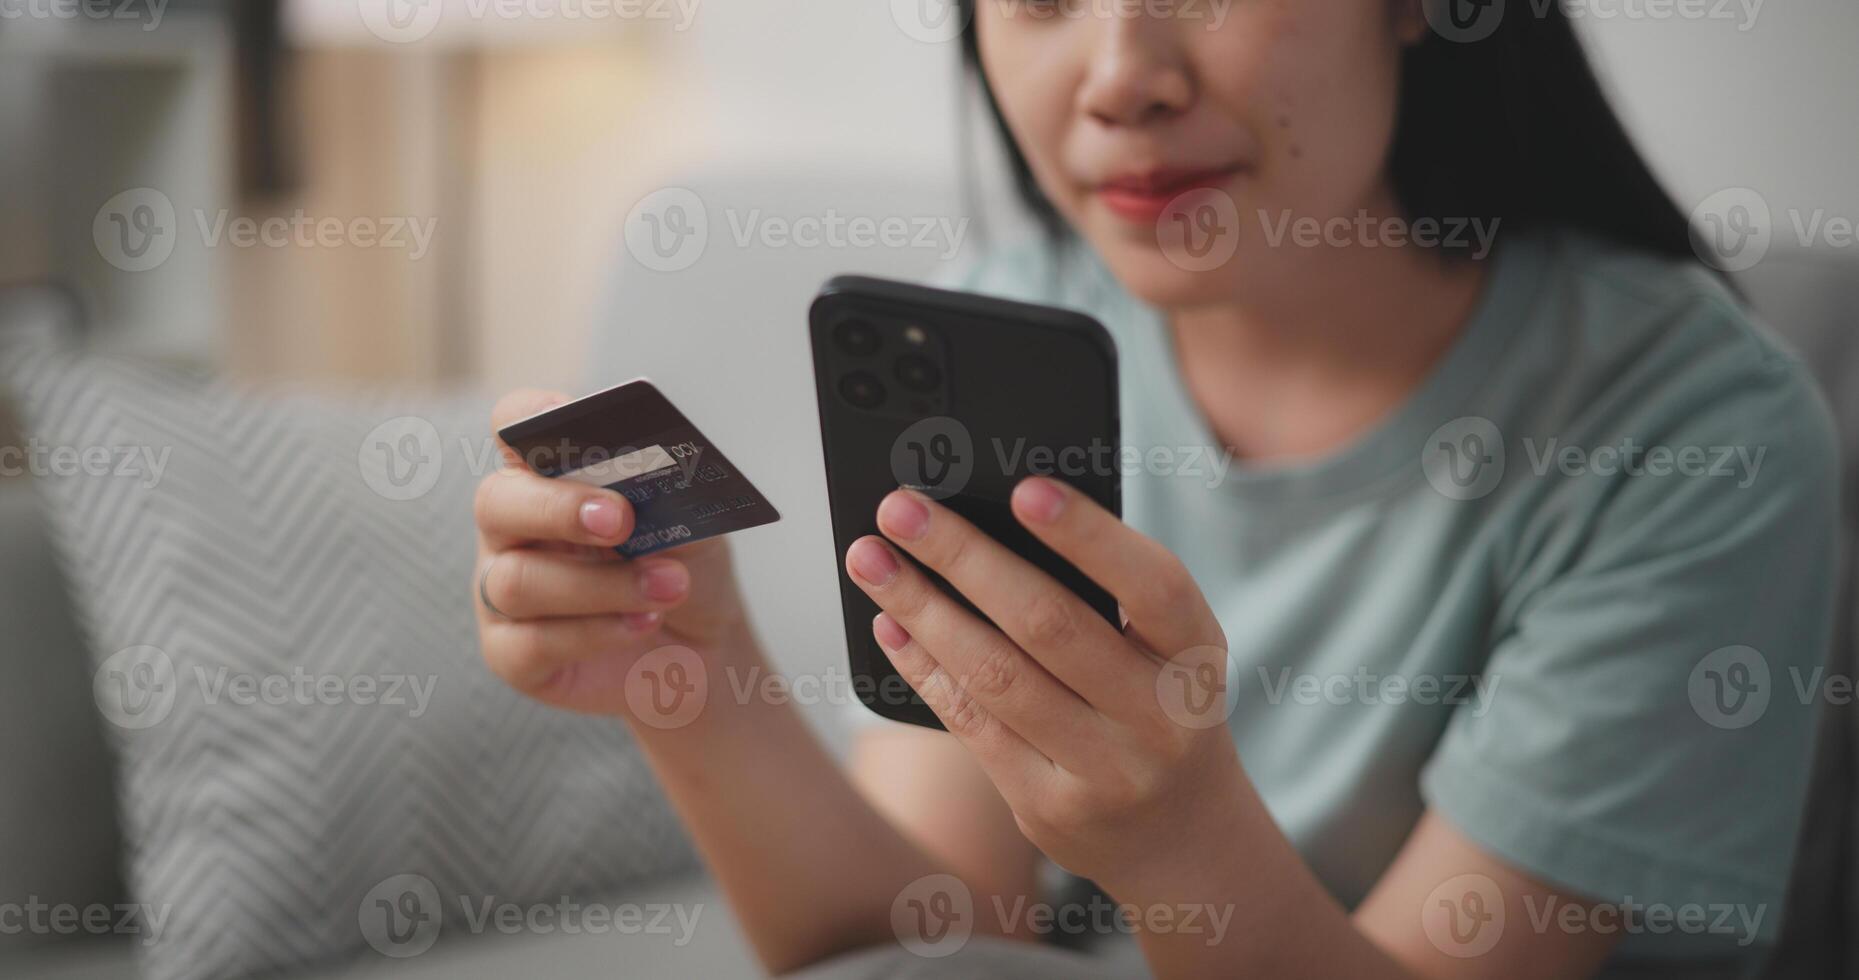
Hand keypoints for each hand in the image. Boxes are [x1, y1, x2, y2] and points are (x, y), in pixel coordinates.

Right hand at [474, 389, 751, 716]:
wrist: (705, 645)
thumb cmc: (686, 565)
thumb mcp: (691, 518)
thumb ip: (666, 491)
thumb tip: (649, 474)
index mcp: (547, 475)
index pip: (514, 427)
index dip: (529, 417)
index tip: (562, 414)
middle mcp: (511, 527)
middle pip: (496, 501)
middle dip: (559, 508)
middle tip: (622, 519)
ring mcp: (500, 591)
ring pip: (519, 580)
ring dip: (603, 584)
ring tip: (672, 585)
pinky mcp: (511, 654)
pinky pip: (532, 642)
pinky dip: (597, 632)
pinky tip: (644, 623)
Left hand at [843, 478, 1247, 892]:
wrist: (1178, 835)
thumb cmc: (1156, 706)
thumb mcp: (1165, 652)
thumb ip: (1106, 597)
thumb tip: (990, 521)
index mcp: (1198, 656)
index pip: (1152, 585)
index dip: (1090, 536)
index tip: (1023, 488)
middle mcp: (1162, 718)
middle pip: (1049, 625)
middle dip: (964, 557)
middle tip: (901, 508)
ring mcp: (1106, 771)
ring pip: (996, 675)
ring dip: (922, 608)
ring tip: (871, 559)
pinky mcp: (1049, 809)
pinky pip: (972, 724)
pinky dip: (923, 666)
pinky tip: (890, 623)